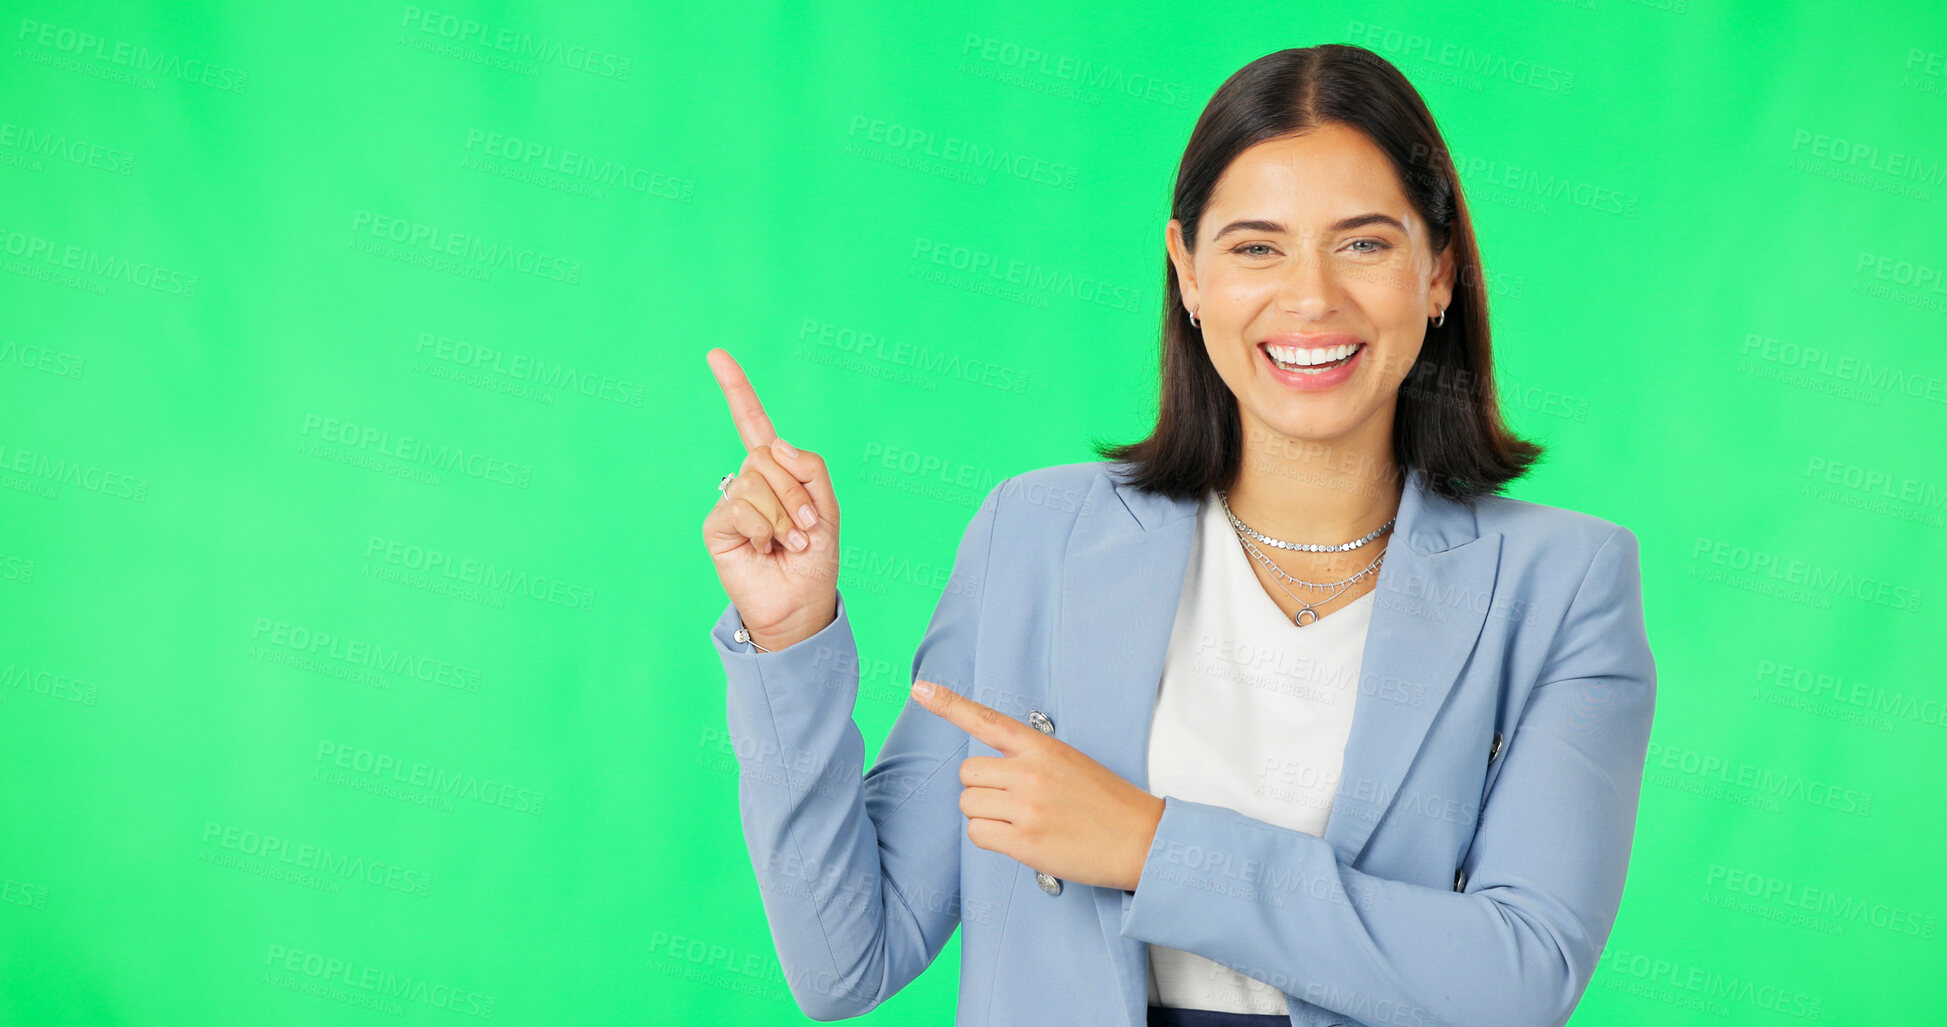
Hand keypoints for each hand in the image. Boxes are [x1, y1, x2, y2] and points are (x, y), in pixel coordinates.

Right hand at [701, 348, 839, 648]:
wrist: (800, 605)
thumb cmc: (815, 560)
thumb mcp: (827, 508)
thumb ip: (809, 468)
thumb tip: (771, 445)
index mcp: (776, 472)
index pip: (753, 423)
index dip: (736, 390)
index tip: (715, 355)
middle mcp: (749, 481)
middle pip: (768, 455)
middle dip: (796, 492)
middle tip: (806, 529)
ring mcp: (731, 501)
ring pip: (756, 479)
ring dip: (783, 515)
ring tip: (789, 543)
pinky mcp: (718, 525)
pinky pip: (741, 505)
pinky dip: (764, 528)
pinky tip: (765, 549)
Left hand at [909, 678, 1164, 891]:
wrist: (1141, 839)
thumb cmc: (1107, 803)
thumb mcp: (1071, 762)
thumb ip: (1030, 759)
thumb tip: (992, 770)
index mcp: (1043, 747)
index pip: (988, 720)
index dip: (949, 704)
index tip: (919, 689)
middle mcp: (1030, 772)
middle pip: (968, 773)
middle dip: (982, 789)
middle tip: (1013, 802)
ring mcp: (1026, 807)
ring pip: (969, 804)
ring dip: (986, 816)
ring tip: (1021, 822)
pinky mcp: (1024, 841)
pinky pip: (978, 834)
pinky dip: (990, 839)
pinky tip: (1019, 840)